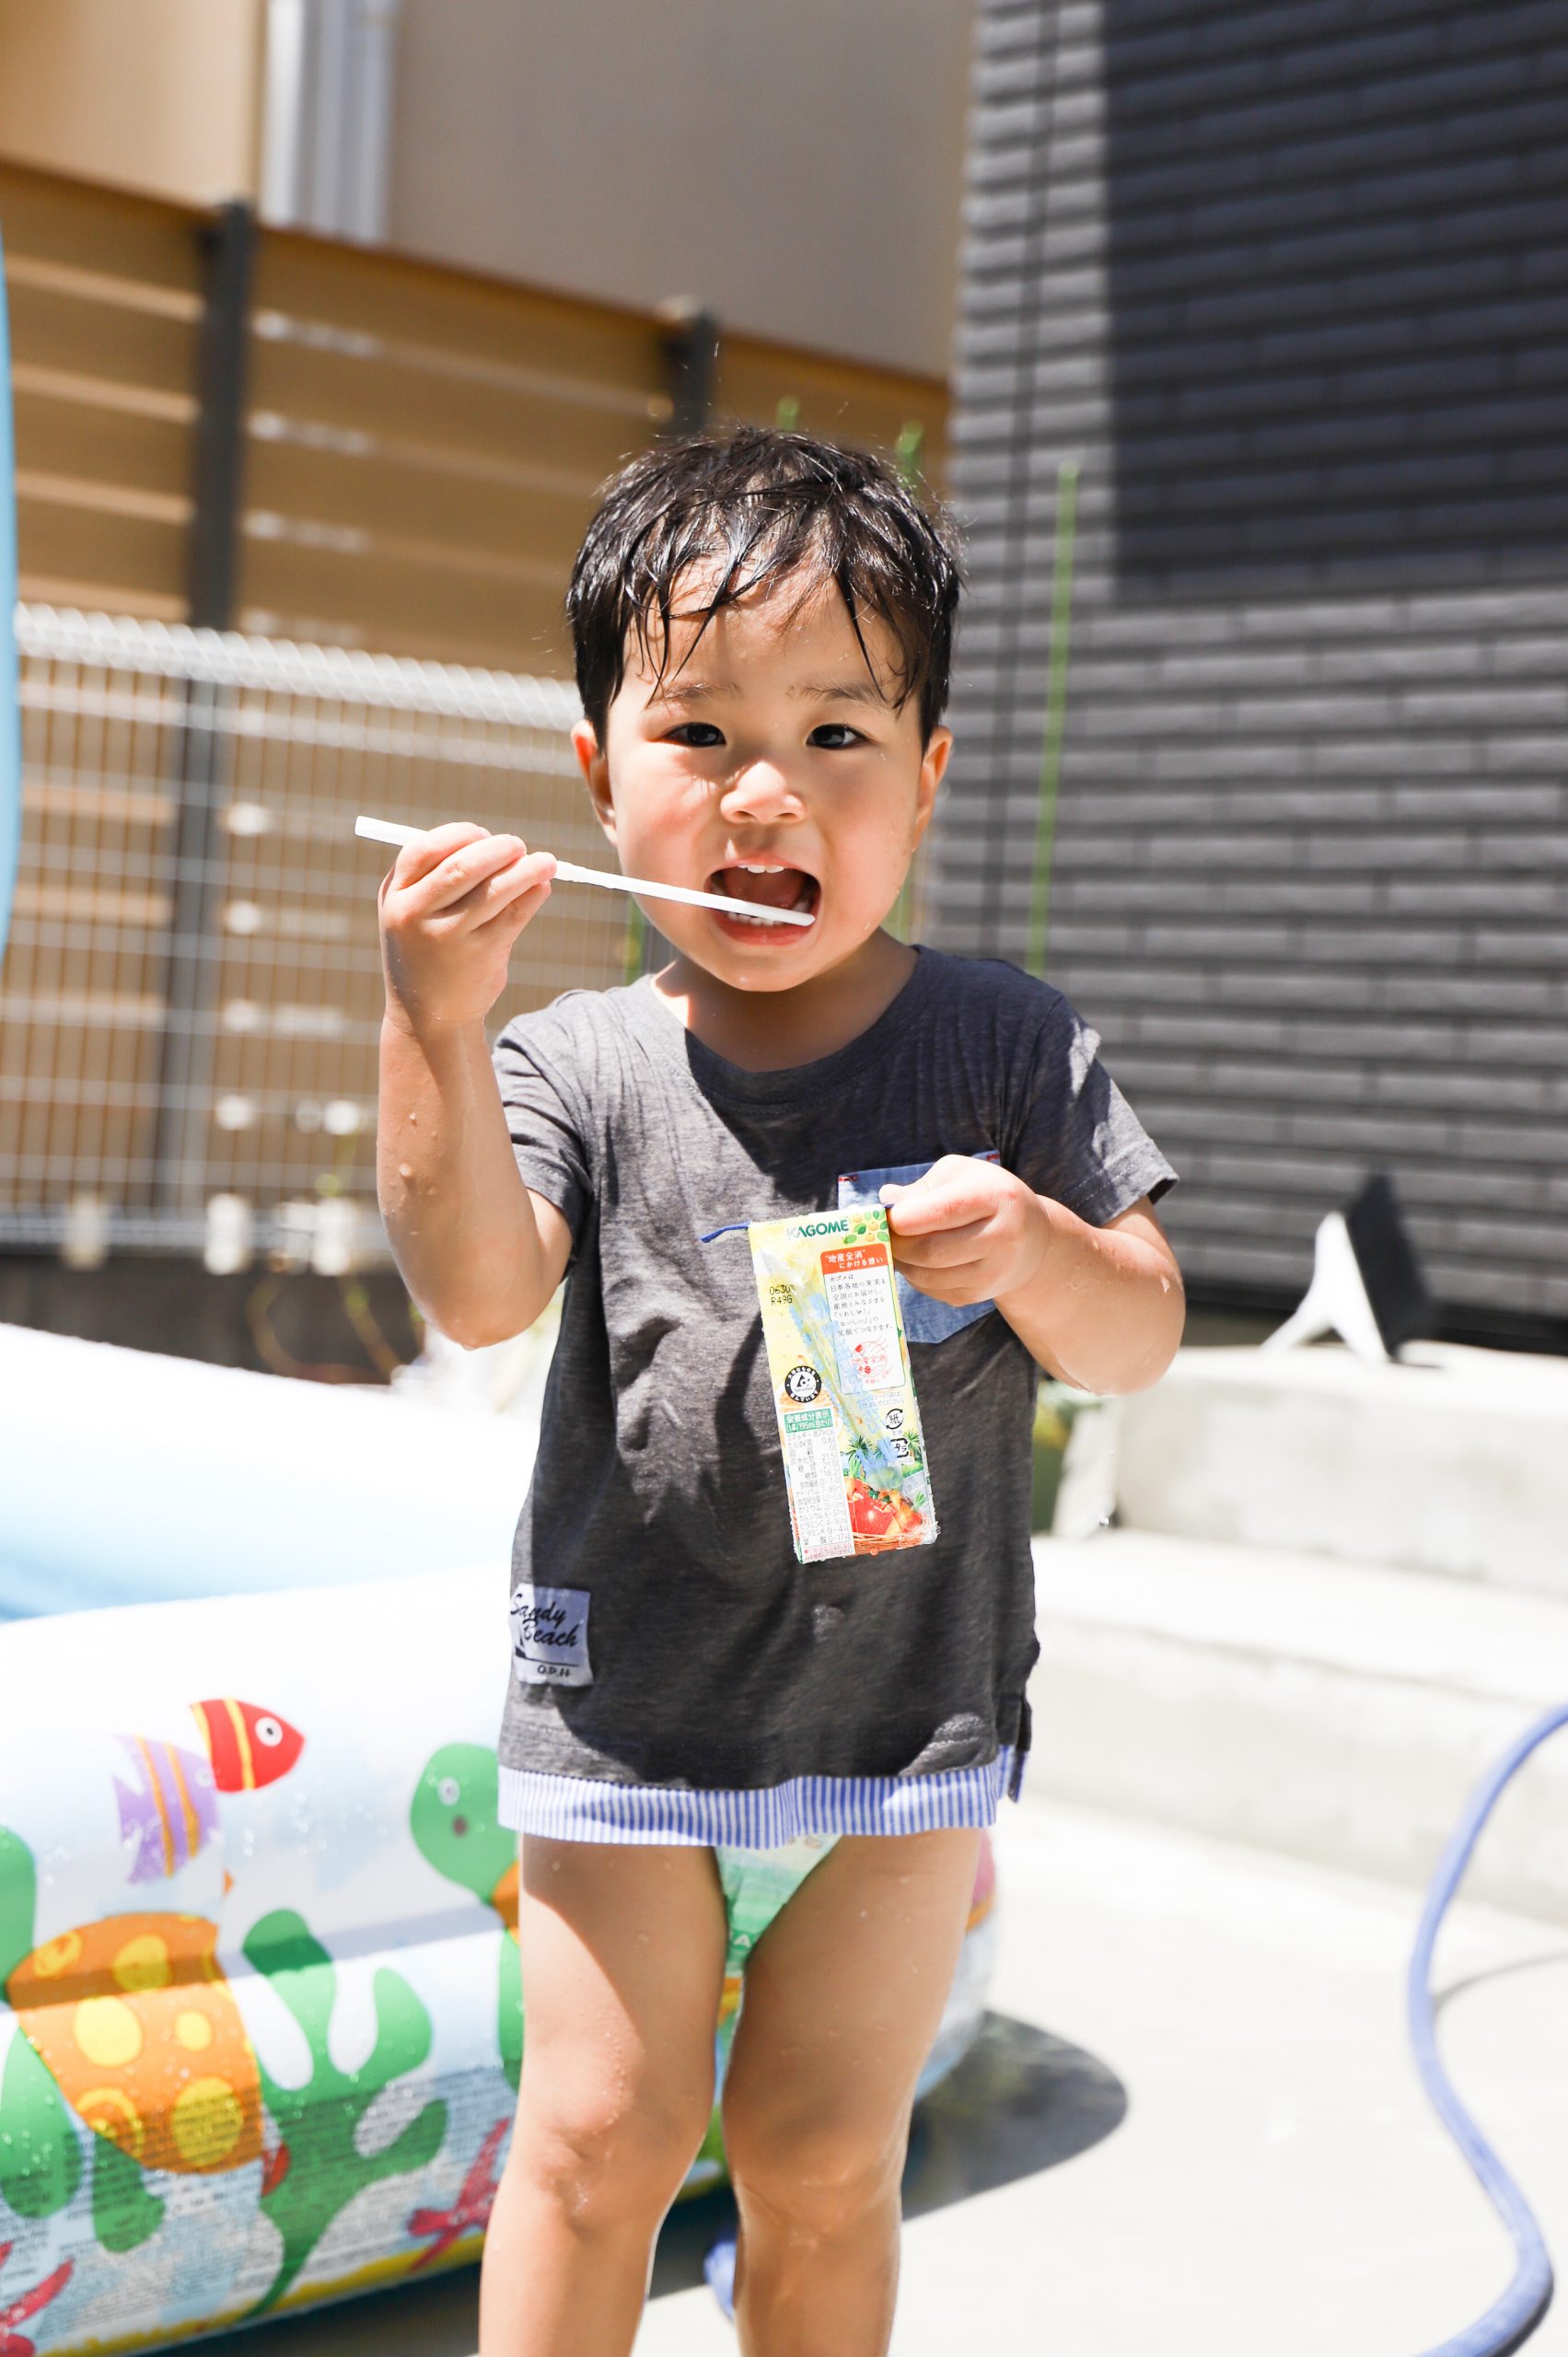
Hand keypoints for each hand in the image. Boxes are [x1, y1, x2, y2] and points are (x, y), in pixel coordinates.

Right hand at [379, 823, 554, 1036]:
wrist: (426, 1016)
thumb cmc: (425, 950)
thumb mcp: (413, 913)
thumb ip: (437, 877)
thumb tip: (496, 844)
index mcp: (396, 897)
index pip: (425, 849)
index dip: (460, 835)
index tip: (483, 834)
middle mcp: (416, 916)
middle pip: (463, 866)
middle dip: (499, 848)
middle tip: (519, 845)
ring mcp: (449, 938)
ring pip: (495, 889)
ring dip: (527, 869)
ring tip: (547, 862)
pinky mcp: (481, 956)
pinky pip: (515, 915)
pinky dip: (534, 894)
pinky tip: (542, 887)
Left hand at [881, 1156, 1050, 1306]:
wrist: (1032, 1238)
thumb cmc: (987, 1195)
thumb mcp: (961, 1175)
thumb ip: (922, 1187)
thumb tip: (886, 1201)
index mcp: (997, 1197)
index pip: (942, 1211)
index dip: (904, 1217)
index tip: (886, 1215)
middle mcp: (1003, 1237)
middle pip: (932, 1250)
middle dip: (897, 1243)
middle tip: (882, 1234)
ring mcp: (994, 1272)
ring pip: (929, 1276)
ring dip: (902, 1262)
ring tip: (897, 1245)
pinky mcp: (981, 1295)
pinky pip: (934, 1291)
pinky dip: (916, 1277)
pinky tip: (918, 1260)